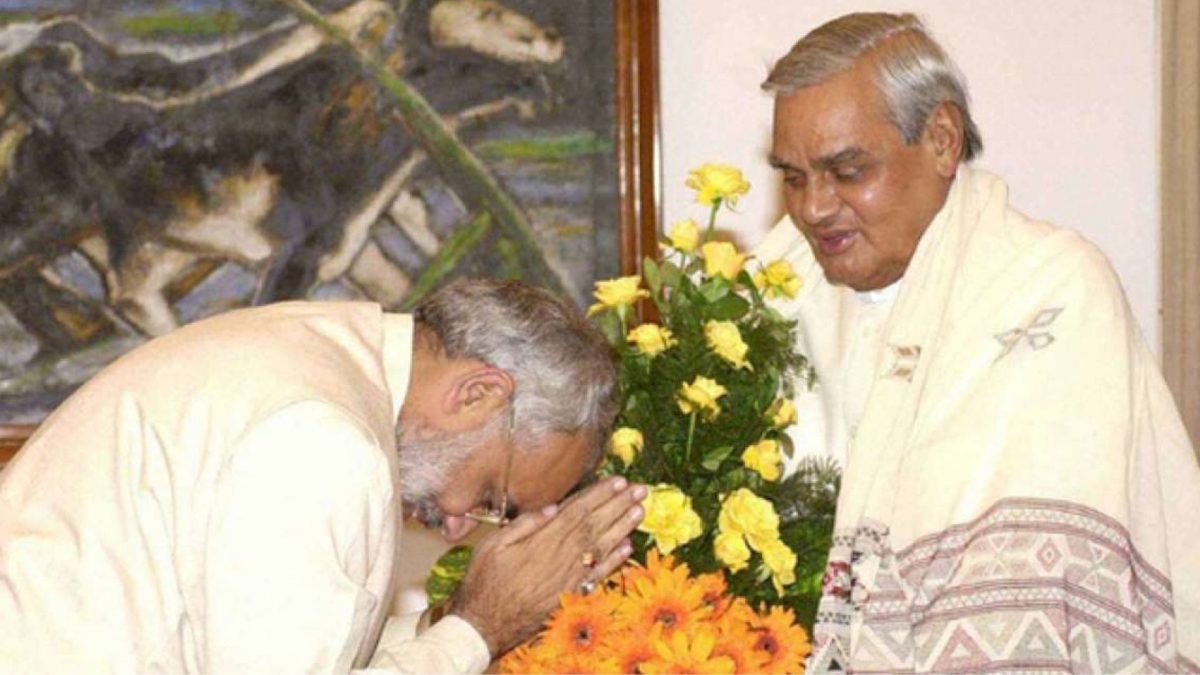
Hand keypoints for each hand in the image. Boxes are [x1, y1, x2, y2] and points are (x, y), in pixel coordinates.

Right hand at [449, 476, 646, 655]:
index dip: (600, 495)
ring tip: (640, 511)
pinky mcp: (571, 594)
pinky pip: (598, 575)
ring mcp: (569, 577)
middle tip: (640, 490)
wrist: (486, 625)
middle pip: (595, 525)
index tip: (618, 481)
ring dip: (623, 528)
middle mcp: (561, 557)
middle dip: (619, 505)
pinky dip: (615, 561)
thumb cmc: (485, 581)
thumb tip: (553, 507)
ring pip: (602, 547)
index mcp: (543, 541)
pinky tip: (628, 547)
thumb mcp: (493, 546)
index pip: (578, 511)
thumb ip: (524, 525)